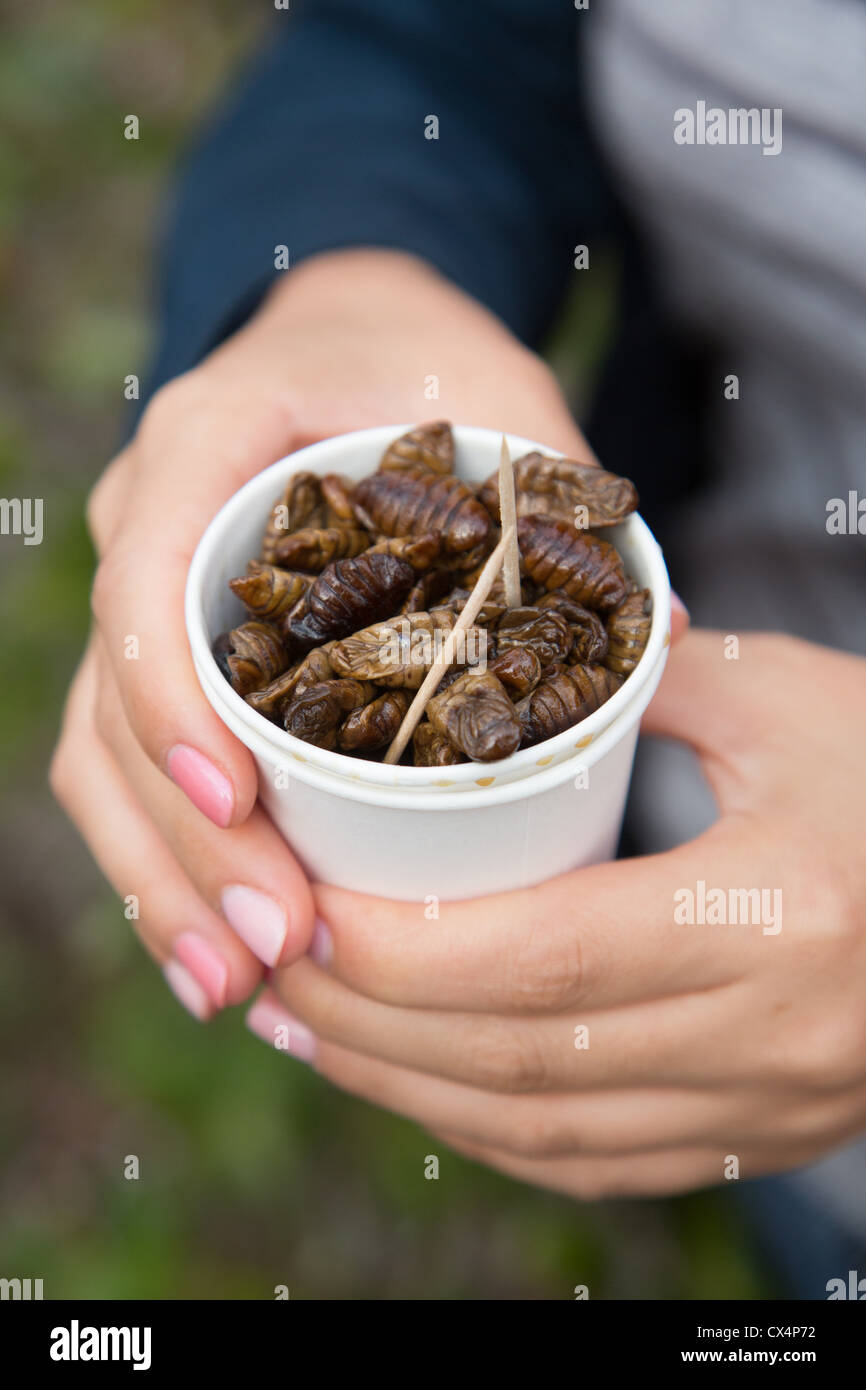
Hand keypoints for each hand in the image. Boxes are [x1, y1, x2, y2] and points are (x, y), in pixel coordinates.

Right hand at [51, 249, 604, 1018]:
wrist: (344, 343)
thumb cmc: (417, 365)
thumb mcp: (496, 395)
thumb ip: (559, 496)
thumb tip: (663, 634)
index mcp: (206, 446)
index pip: (146, 579)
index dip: (171, 697)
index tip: (239, 799)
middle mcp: (147, 527)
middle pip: (114, 705)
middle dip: (185, 842)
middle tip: (275, 947)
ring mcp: (147, 601)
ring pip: (104, 758)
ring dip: (162, 881)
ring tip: (235, 987)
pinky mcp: (169, 661)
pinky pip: (133, 770)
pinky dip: (171, 863)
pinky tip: (224, 953)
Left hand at [260, 631, 865, 1197]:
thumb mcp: (787, 699)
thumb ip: (639, 680)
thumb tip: (503, 665)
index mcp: (777, 916)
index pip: (544, 964)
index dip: (400, 950)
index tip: (305, 906)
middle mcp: (773, 1038)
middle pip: (521, 1060)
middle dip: (368, 1022)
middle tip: (272, 963)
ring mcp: (772, 1106)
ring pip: (546, 1131)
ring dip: (405, 1088)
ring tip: (310, 1028)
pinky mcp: (762, 1131)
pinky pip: (599, 1159)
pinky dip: (488, 1126)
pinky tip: (418, 1081)